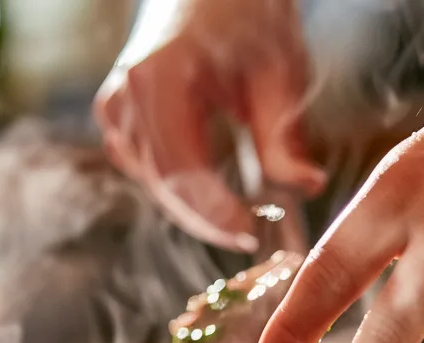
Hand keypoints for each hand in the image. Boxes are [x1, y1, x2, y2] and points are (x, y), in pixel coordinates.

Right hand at [93, 0, 326, 252]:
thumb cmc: (245, 13)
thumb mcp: (277, 72)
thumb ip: (284, 137)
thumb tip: (309, 187)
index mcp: (159, 79)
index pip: (182, 173)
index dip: (215, 215)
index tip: (252, 236)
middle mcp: (125, 96)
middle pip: (164, 186)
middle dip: (208, 220)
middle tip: (251, 239)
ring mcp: (115, 107)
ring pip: (152, 184)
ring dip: (193, 208)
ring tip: (239, 219)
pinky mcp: (117, 116)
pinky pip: (144, 170)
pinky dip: (177, 189)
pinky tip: (212, 195)